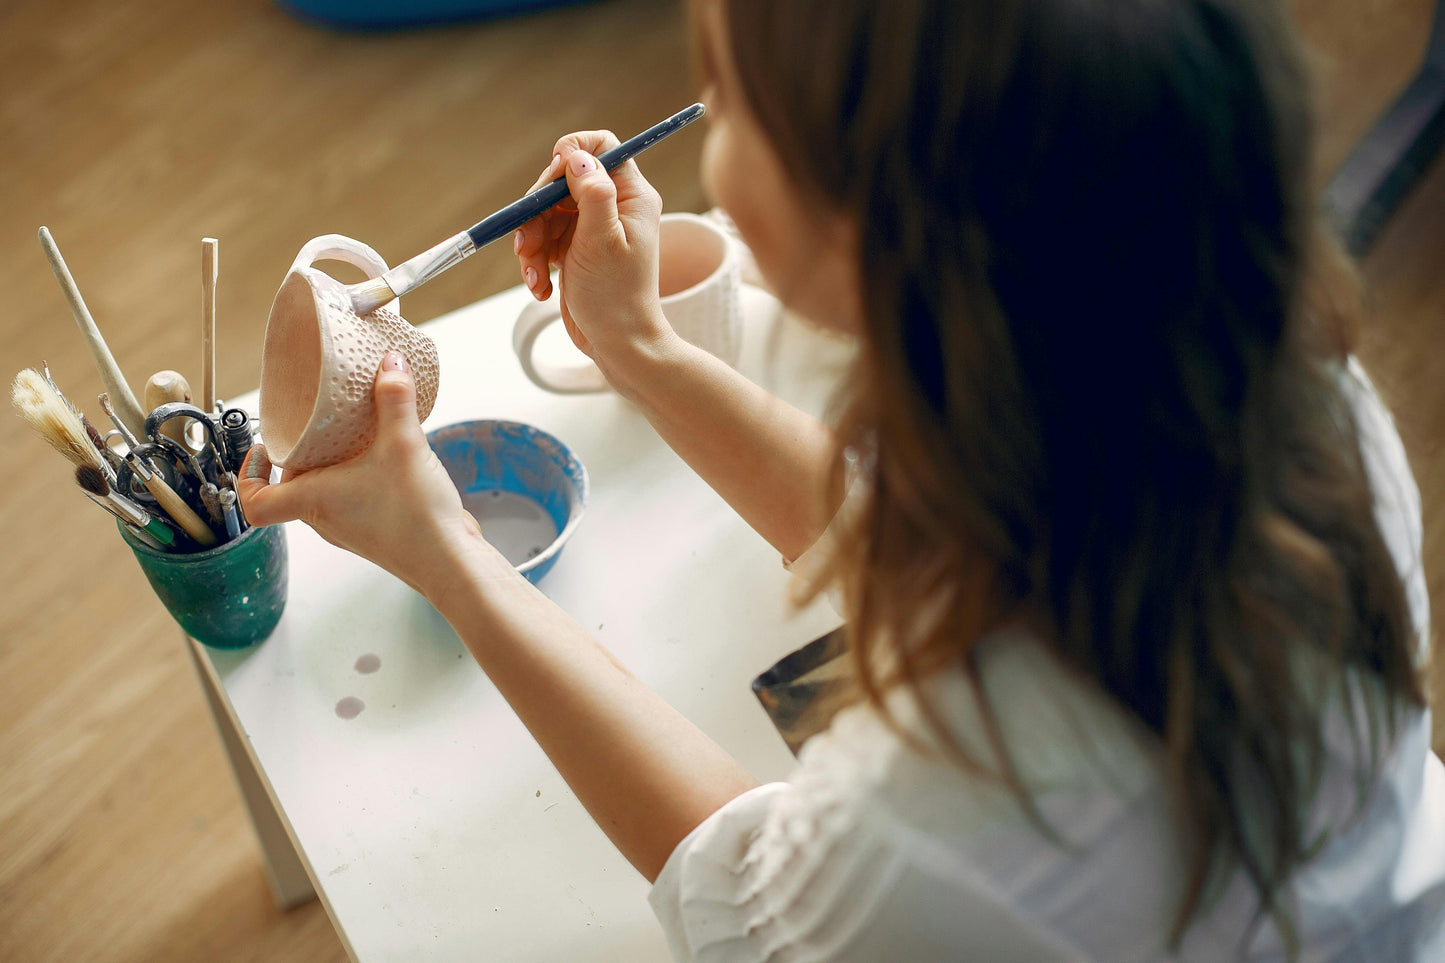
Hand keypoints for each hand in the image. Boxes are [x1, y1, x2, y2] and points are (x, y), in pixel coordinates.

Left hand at [238, 352, 497, 597]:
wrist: (450, 562)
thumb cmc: (414, 519)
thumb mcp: (404, 444)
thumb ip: (395, 399)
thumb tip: (391, 364)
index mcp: (312, 502)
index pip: (255, 502)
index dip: (247, 476)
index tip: (259, 449)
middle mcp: (324, 520)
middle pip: (292, 489)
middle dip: (301, 456)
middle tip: (315, 426)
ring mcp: (349, 529)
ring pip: (323, 494)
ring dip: (331, 467)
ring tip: (353, 438)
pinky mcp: (375, 531)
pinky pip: (352, 500)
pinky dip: (358, 478)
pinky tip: (385, 459)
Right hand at [514, 130, 673, 387]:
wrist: (618, 345)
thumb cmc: (617, 297)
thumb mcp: (603, 241)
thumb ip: (592, 193)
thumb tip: (576, 153)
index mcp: (631, 196)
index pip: (602, 146)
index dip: (571, 154)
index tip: (551, 182)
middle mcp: (613, 206)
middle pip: (562, 181)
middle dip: (538, 212)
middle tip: (528, 243)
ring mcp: (592, 228)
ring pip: (546, 213)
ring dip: (531, 243)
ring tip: (535, 275)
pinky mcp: (575, 249)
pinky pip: (544, 239)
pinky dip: (535, 261)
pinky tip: (540, 286)